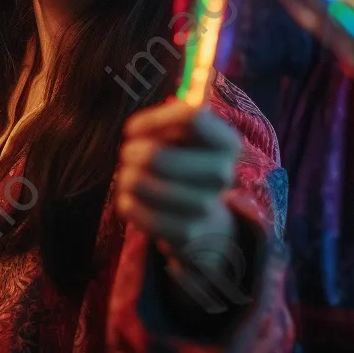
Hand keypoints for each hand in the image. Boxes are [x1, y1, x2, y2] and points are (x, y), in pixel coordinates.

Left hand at [117, 97, 242, 276]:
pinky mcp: (184, 233)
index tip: (135, 128)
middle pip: (155, 155)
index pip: (191, 119)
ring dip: (126, 176)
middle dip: (131, 151)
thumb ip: (169, 119)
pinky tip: (133, 197)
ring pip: (139, 182)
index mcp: (227, 143)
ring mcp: (205, 206)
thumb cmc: (188, 164)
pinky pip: (134, 209)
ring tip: (131, 175)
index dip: (154, 120)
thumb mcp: (188, 136)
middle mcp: (222, 174)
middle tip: (128, 153)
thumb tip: (140, 127)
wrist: (207, 221)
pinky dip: (126, 200)